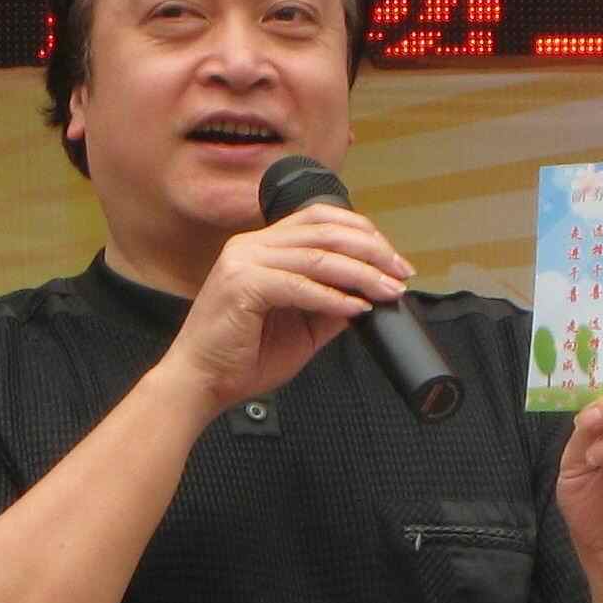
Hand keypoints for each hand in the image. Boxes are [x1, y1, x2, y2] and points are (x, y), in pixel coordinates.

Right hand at [161, 205, 412, 411]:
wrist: (201, 383)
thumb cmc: (242, 357)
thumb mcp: (301, 328)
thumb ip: (331, 305)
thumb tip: (371, 294)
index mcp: (262, 247)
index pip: (320, 219)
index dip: (363, 233)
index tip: (393, 261)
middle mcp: (251, 246)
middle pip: (325, 231)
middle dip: (373, 250)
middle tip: (401, 273)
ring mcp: (243, 262)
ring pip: (318, 257)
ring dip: (361, 274)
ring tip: (389, 291)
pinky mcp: (241, 285)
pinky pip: (299, 285)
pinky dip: (332, 297)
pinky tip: (357, 308)